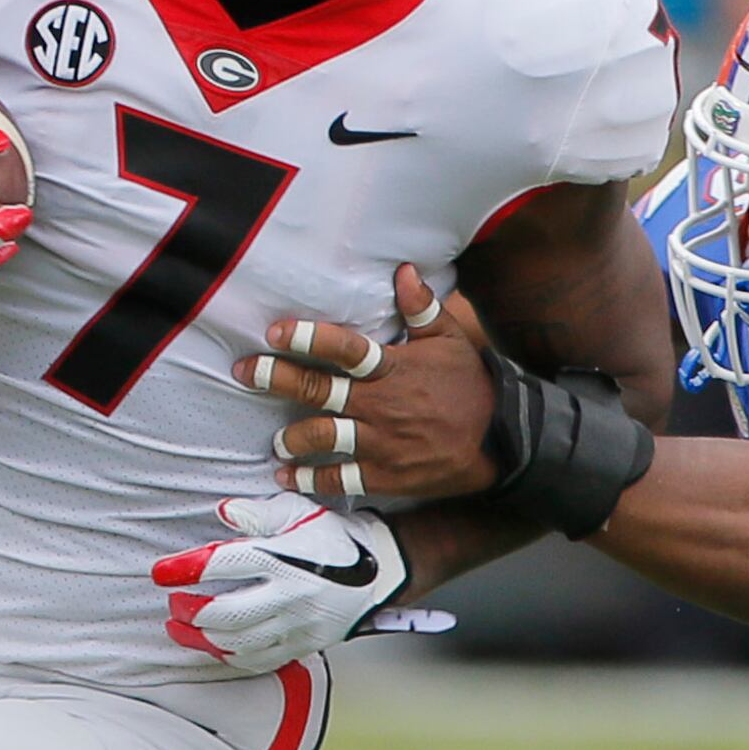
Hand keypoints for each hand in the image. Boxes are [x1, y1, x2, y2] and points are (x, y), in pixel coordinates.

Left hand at [149, 495, 405, 667]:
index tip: (160, 572)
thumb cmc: (333, 538)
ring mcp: (298, 625)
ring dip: (201, 638)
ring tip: (179, 627)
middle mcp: (291, 596)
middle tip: (173, 603)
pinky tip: (212, 646)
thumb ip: (259, 512)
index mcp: (285, 558)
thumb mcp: (299, 512)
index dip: (187, 568)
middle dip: (191, 612)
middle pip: (227, 613)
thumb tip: (223, 512)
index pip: (227, 563)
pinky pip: (258, 660)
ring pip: (238, 643)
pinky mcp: (303, 646)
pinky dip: (228, 656)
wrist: (381, 572)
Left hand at [237, 265, 495, 502]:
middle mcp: (382, 405)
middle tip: (246, 372)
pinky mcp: (386, 475)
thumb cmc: (471, 385)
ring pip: (323, 437)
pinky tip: (289, 476)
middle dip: (277, 378)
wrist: (502, 440)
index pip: (345, 349)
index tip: (275, 332)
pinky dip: (312, 480)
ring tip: (276, 439)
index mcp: (394, 368)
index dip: (308, 339)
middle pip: (319, 390)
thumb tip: (402, 270)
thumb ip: (423, 307)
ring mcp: (382, 442)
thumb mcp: (452, 340)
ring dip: (292, 437)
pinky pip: (341, 479)